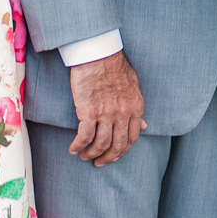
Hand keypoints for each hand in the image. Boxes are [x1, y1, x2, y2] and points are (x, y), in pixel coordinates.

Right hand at [68, 51, 145, 165]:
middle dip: (107, 158)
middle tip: (99, 162)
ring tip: (84, 156)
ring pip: (101, 144)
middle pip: (117, 145)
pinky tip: (73, 149)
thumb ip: (136, 109)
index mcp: (135, 108)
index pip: (133, 138)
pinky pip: (84, 136)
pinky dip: (78, 146)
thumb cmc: (114, 67)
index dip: (123, 151)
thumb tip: (143, 126)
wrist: (98, 54)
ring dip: (91, 154)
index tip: (115, 156)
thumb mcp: (133, 87)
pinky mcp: (88, 112)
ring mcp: (106, 114)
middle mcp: (122, 114)